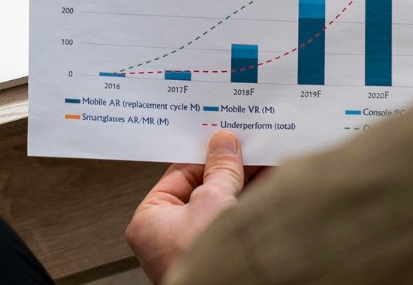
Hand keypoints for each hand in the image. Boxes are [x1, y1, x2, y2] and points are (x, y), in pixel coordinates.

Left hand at [126, 131, 247, 283]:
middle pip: (200, 190)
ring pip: (218, 208)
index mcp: (148, 221)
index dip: (205, 155)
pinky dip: (245, 209)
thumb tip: (224, 147)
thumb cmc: (205, 268)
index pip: (177, 174)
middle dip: (226, 172)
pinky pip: (229, 225)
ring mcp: (191, 250)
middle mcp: (166, 237)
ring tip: (261, 168)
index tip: (224, 143)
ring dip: (240, 189)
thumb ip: (221, 170)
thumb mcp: (213, 201)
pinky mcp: (214, 259)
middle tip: (246, 152)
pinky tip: (264, 191)